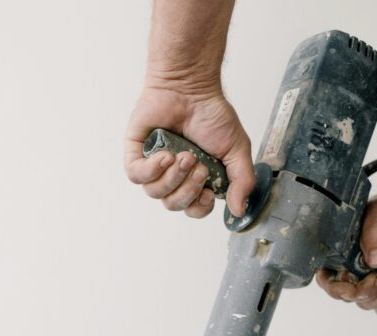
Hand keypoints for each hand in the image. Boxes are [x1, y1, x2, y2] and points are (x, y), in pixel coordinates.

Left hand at [125, 85, 254, 218]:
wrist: (190, 84)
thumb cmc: (211, 113)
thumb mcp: (236, 148)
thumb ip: (241, 180)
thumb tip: (239, 210)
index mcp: (195, 179)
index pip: (193, 209)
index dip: (199, 207)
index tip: (208, 192)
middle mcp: (173, 176)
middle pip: (173, 204)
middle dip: (188, 190)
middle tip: (198, 166)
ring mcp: (153, 167)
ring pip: (155, 192)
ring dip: (173, 176)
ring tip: (184, 155)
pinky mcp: (135, 155)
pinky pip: (136, 176)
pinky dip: (151, 170)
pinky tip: (166, 154)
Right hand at [316, 190, 376, 316]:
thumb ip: (373, 230)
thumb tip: (373, 260)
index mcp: (343, 253)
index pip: (327, 279)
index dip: (335, 288)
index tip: (351, 288)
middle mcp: (354, 270)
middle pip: (348, 296)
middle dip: (365, 292)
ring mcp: (371, 281)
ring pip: (367, 304)